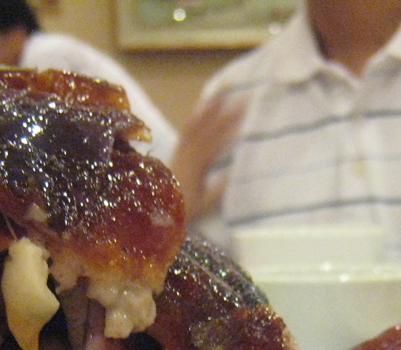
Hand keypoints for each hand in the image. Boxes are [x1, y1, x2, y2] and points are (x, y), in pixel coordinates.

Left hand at [170, 93, 246, 221]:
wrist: (156, 209)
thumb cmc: (183, 209)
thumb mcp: (203, 205)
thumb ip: (217, 191)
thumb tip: (232, 173)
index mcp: (194, 167)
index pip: (213, 142)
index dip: (227, 128)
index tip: (244, 117)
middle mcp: (185, 154)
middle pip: (207, 128)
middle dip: (225, 113)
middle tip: (243, 99)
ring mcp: (180, 149)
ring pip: (195, 123)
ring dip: (210, 107)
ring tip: (224, 91)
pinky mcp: (178, 149)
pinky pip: (187, 128)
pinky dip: (197, 114)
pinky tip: (206, 104)